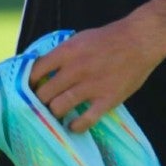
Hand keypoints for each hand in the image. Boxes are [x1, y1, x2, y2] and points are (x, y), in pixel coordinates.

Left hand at [28, 20, 160, 131]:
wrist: (137, 42)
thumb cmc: (106, 39)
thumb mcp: (77, 39)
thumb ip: (60, 54)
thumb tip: (41, 67)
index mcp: (66, 52)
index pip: (36, 70)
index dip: (29, 82)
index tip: (28, 87)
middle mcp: (75, 70)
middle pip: (45, 92)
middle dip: (39, 100)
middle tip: (40, 103)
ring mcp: (91, 86)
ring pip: (59, 107)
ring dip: (53, 112)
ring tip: (54, 112)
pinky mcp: (107, 100)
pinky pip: (86, 120)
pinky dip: (75, 126)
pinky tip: (71, 126)